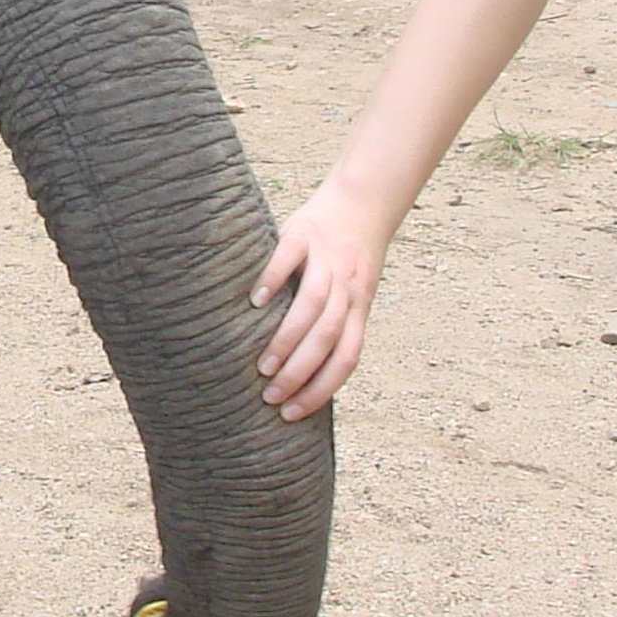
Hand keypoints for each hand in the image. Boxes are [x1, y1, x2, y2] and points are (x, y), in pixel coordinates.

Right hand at [250, 176, 392, 420]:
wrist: (363, 202)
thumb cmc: (349, 260)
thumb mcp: (352, 295)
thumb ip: (335, 326)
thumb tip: (301, 376)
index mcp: (359, 307)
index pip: (346, 358)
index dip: (322, 389)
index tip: (292, 414)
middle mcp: (348, 287)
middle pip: (328, 337)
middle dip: (300, 372)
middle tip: (270, 395)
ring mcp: (327, 259)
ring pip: (314, 305)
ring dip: (288, 338)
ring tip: (263, 365)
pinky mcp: (305, 232)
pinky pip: (290, 257)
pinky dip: (274, 280)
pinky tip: (254, 302)